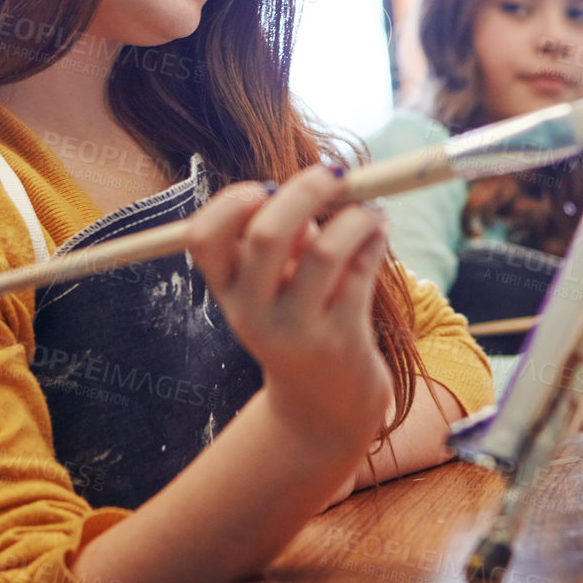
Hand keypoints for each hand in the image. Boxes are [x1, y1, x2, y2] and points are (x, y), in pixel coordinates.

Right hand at [186, 166, 393, 436]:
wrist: (324, 407)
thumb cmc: (301, 323)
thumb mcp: (279, 285)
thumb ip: (288, 238)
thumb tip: (324, 183)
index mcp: (228, 291)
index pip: (203, 237)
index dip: (231, 201)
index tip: (265, 187)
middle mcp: (253, 313)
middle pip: (267, 234)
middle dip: (306, 191)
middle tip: (336, 174)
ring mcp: (297, 330)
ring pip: (326, 251)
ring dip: (356, 216)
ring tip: (372, 209)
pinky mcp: (342, 340)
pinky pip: (362, 272)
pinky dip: (375, 239)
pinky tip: (380, 231)